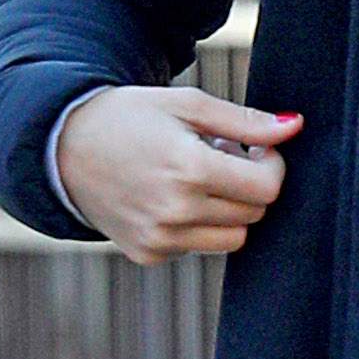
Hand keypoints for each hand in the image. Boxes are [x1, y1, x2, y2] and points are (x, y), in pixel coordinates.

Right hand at [55, 83, 300, 264]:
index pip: (266, 187)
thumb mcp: (187, 105)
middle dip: (250, 184)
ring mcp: (161, 238)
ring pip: (234, 238)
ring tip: (200, 178)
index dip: (271, 164)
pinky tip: (172, 197)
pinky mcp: (149, 253)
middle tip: (223, 156)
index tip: (254, 147)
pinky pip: (199, 248)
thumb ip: (245, 121)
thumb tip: (294, 126)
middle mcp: (176, 211)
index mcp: (189, 169)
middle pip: (254, 213)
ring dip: (230, 210)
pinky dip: (198, 225)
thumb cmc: (130, 118)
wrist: (63, 147)